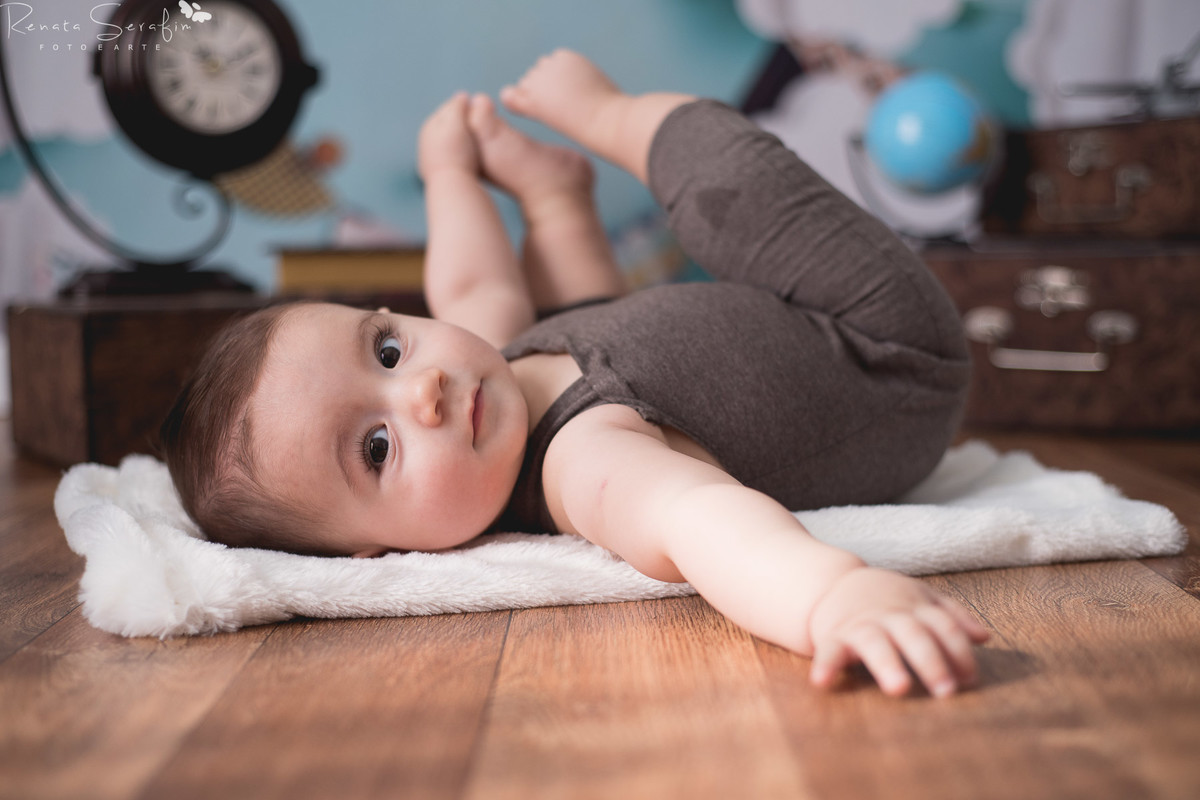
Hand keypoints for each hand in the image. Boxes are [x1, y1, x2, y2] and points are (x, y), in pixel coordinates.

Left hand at [417, 92, 478, 179]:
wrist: (452, 185)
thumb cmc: (456, 152)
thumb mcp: (456, 122)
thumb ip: (457, 106)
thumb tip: (462, 96)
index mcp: (429, 127)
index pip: (447, 109)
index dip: (463, 105)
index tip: (478, 104)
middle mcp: (426, 143)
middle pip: (446, 127)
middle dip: (460, 122)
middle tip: (478, 120)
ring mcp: (431, 161)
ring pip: (448, 143)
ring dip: (460, 139)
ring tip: (477, 139)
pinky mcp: (438, 176)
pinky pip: (452, 159)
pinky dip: (460, 154)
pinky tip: (471, 158)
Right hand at [807, 568, 989, 697]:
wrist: (833, 583)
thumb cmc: (887, 599)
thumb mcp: (921, 599)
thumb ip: (952, 616)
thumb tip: (984, 637)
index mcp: (915, 608)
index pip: (944, 627)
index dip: (959, 652)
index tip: (970, 678)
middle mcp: (890, 616)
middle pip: (914, 634)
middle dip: (930, 661)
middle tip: (946, 690)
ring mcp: (862, 625)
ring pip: (875, 642)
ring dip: (887, 664)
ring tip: (898, 688)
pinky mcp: (833, 636)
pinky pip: (830, 650)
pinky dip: (826, 665)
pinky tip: (822, 681)